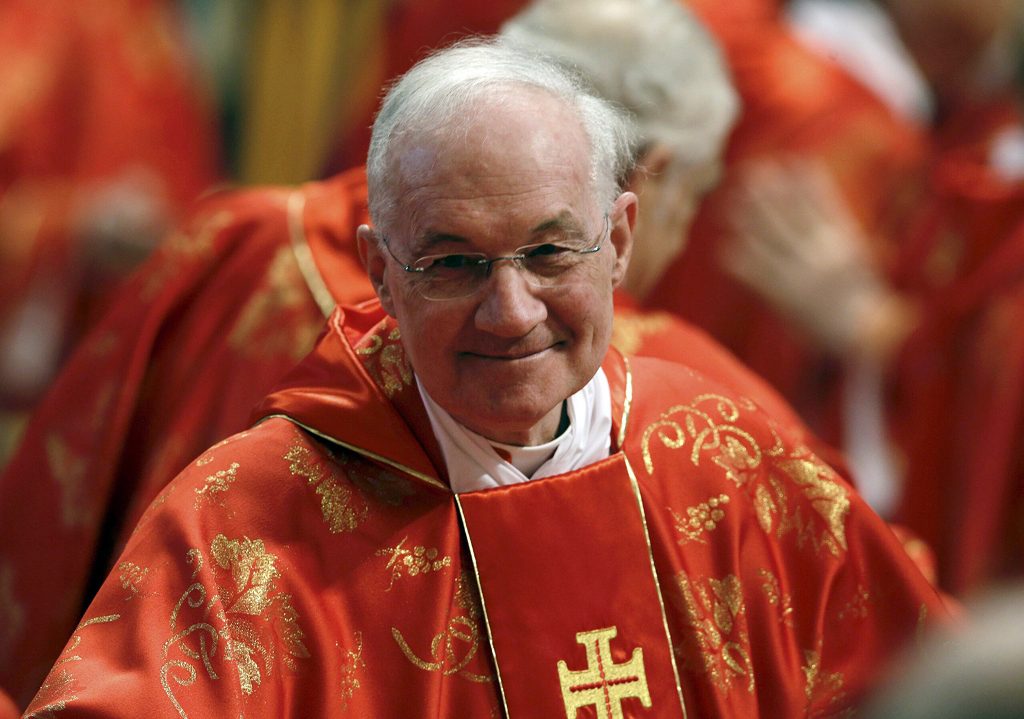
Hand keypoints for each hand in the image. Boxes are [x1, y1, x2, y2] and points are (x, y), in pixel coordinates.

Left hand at [721, 156, 912, 359]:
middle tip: (748, 173)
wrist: (867, 338)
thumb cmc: (865, 299)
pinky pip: (755, 272)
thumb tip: (821, 203)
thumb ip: (840, 230)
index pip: (821, 202)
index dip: (802, 181)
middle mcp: (822, 253)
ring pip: (767, 238)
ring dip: (746, 219)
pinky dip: (739, 258)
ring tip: (729, 204)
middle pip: (788, 214)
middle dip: (767, 192)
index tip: (788, 162)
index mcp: (844, 240)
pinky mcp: (784, 297)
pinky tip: (726, 247)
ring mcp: (801, 274)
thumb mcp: (860, 258)